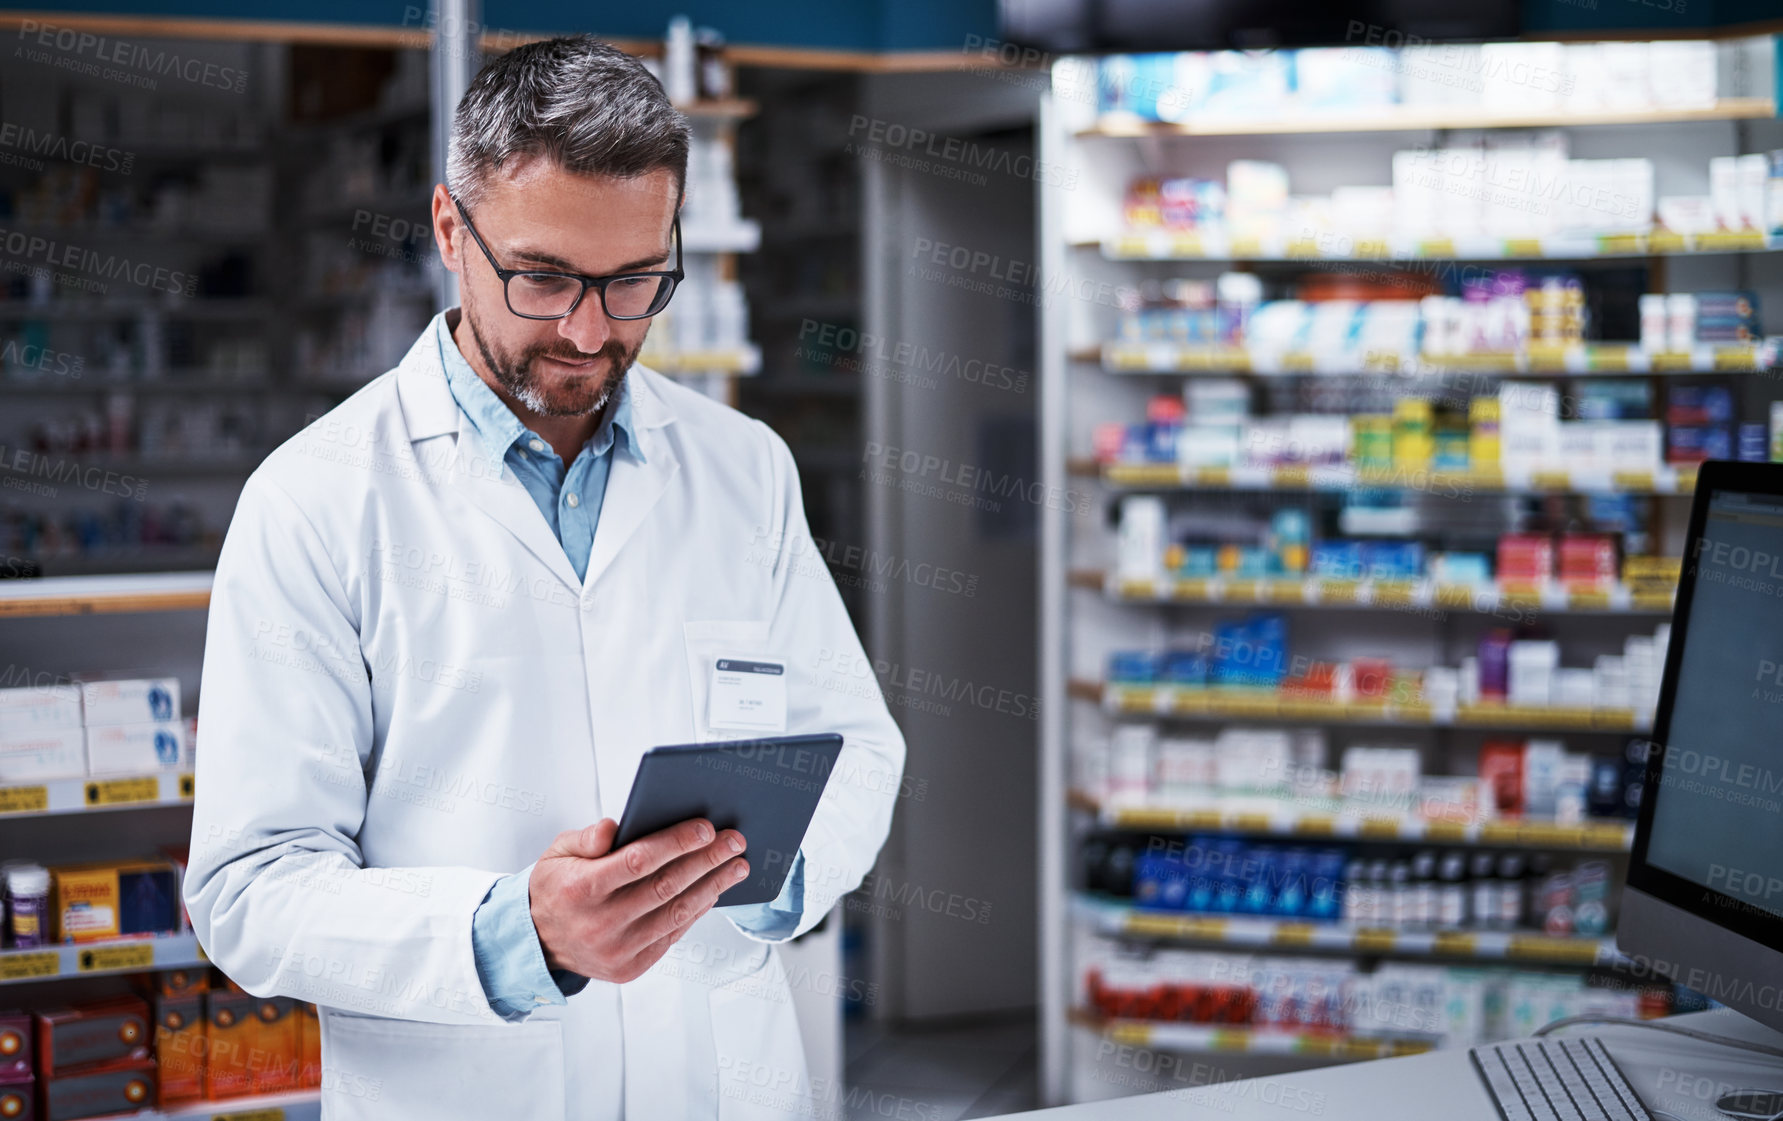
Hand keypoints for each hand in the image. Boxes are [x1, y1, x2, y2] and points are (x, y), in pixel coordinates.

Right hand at [528, 817, 747, 983]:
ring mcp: (616, 950)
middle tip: (734, 840)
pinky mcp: (629, 968)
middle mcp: (599, 923)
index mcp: (581, 888)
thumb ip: (586, 838)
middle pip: (666, 886)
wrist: (537, 941)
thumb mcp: (558, 853)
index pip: (637, 861)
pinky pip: (672, 936)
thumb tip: (614, 827)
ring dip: (713, 887)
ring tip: (737, 866)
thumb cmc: (556, 886)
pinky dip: (697, 911)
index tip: (706, 827)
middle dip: (707, 860)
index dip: (675, 842)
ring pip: (676, 914)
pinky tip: (713, 891)